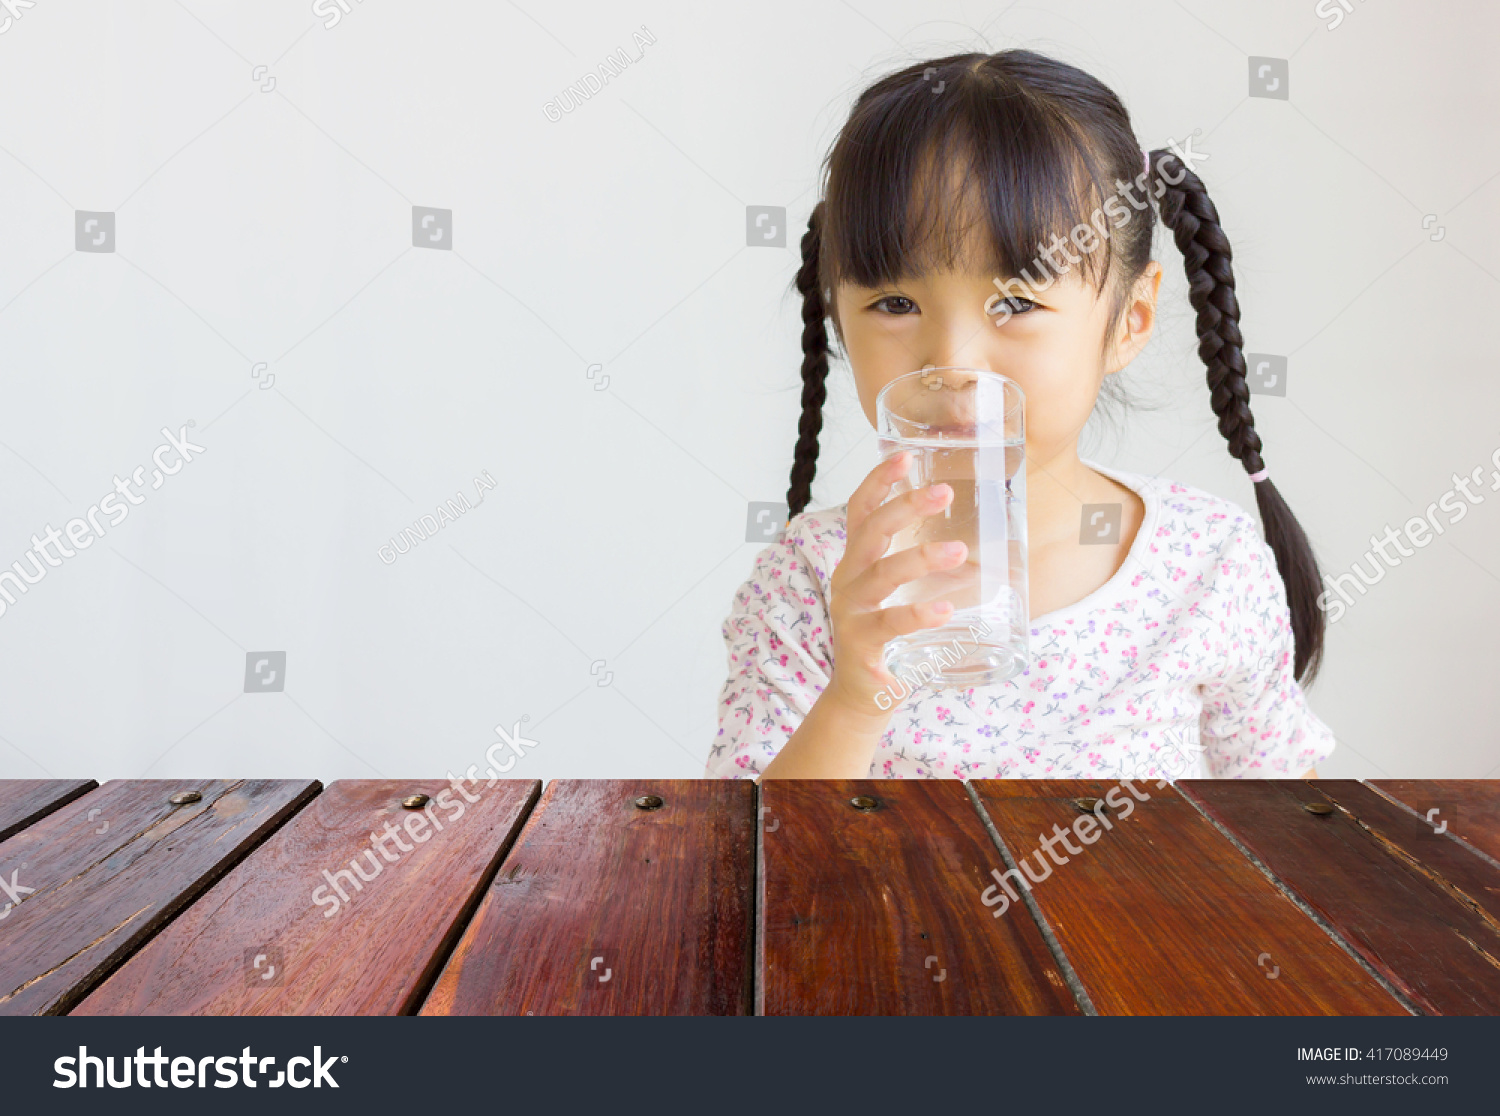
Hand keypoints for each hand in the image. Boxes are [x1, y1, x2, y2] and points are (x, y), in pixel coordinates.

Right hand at [823, 451, 966, 723]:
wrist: (864, 695)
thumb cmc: (890, 637)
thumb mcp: (905, 594)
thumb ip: (938, 571)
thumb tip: (996, 549)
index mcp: (857, 562)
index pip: (861, 511)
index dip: (878, 481)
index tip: (904, 455)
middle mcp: (847, 580)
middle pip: (871, 532)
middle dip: (905, 507)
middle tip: (944, 492)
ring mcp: (850, 612)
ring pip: (882, 574)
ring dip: (921, 558)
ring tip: (960, 552)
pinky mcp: (862, 645)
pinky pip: (890, 624)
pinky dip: (918, 614)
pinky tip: (945, 608)